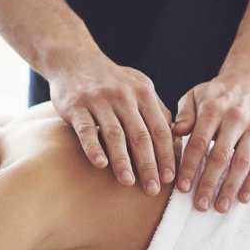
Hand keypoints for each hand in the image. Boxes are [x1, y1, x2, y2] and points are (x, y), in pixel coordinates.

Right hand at [49, 55, 174, 194]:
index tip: (171, 178)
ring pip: (114, 134)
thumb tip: (176, 138)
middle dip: (149, 165)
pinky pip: (86, 130)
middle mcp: (123, 95)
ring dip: (123, 161)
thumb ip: (156, 110)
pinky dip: (93, 148)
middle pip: (140, 136)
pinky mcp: (76, 105)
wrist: (73, 59)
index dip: (167, 155)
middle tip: (153, 190)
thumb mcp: (138, 86)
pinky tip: (100, 165)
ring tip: (128, 182)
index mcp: (143, 93)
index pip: (160, 129)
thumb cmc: (111, 80)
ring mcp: (98, 100)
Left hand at [172, 73, 249, 212]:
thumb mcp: (195, 96)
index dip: (190, 167)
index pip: (199, 143)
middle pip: (220, 156)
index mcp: (213, 109)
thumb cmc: (216, 94)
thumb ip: (184, 114)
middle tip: (199, 206)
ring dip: (230, 187)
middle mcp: (236, 118)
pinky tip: (243, 198)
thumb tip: (175, 132)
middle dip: (209, 183)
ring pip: (242, 162)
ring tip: (220, 207)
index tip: (182, 188)